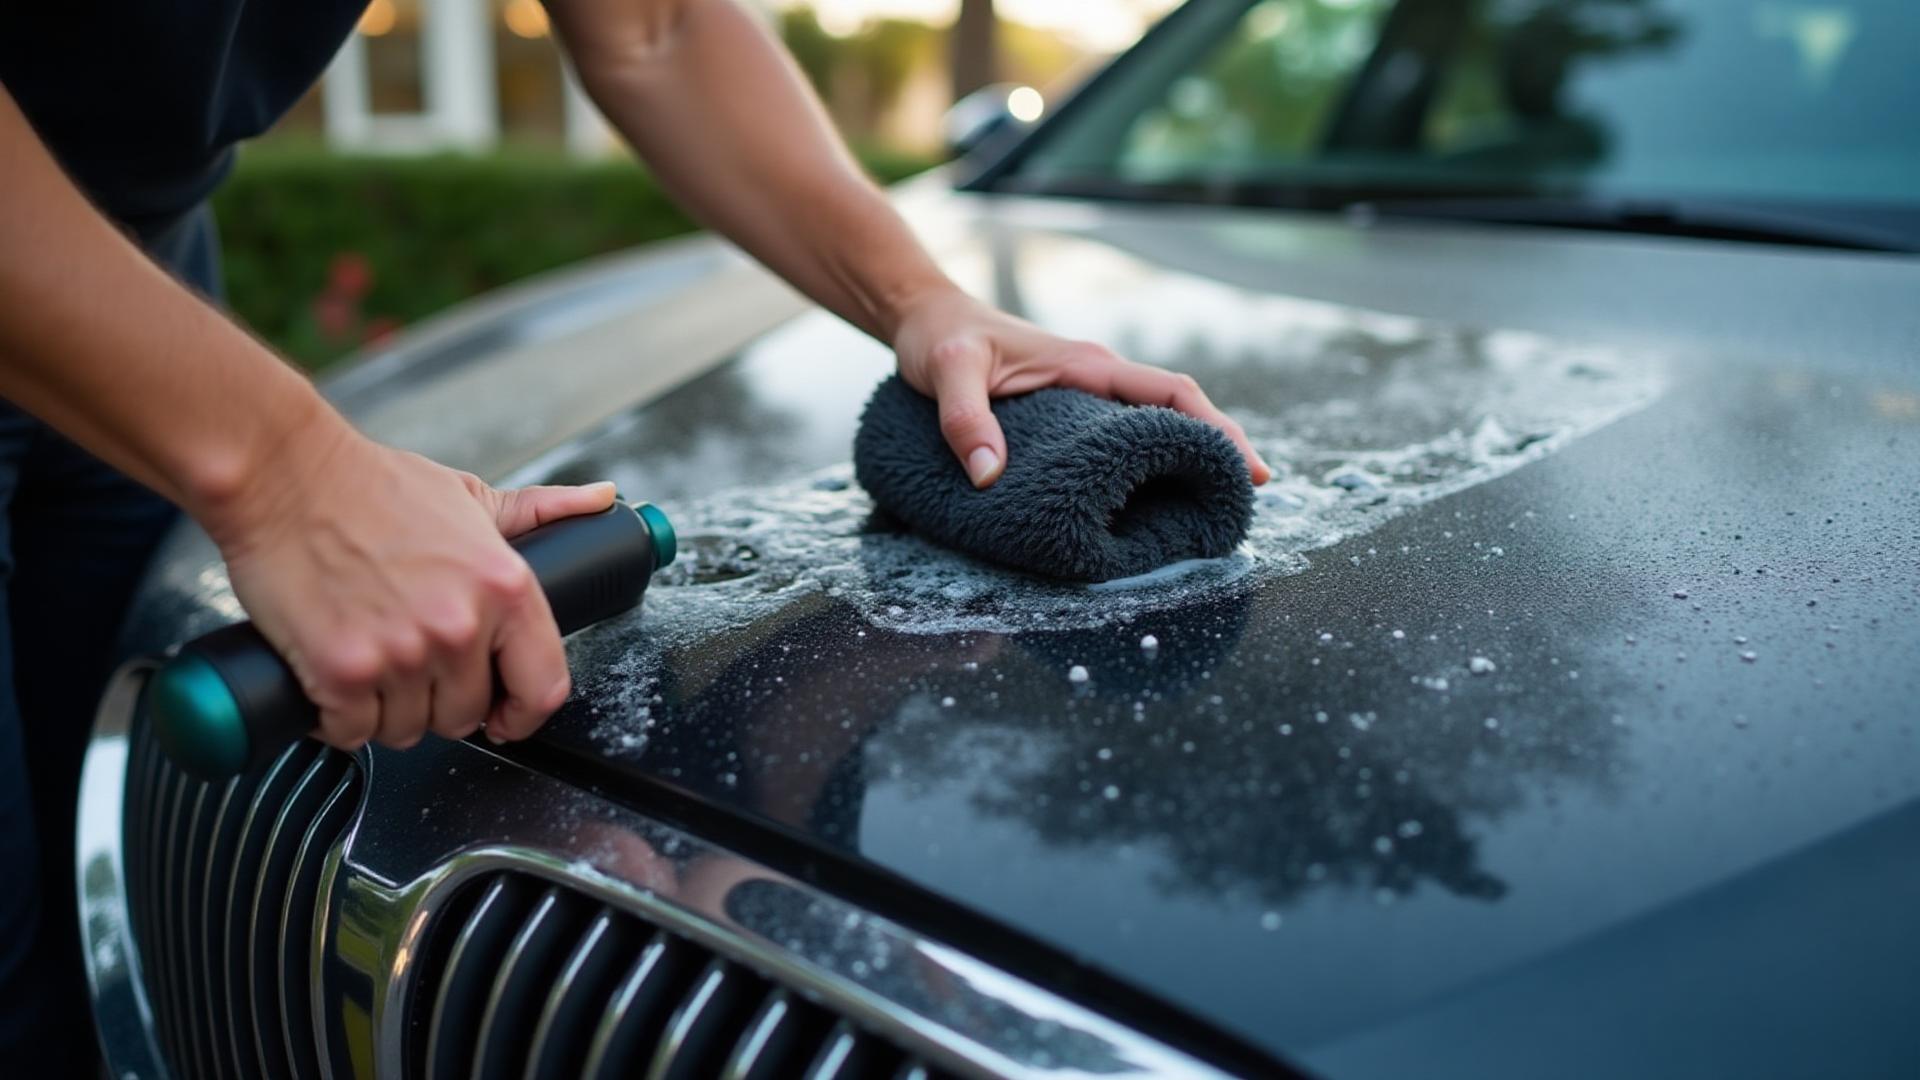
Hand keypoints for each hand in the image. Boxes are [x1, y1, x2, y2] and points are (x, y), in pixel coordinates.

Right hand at [203, 416, 615, 752]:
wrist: (285, 476)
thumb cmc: (372, 486)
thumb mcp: (470, 497)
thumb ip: (538, 511)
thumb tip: (601, 501)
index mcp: (505, 589)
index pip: (544, 688)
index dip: (523, 713)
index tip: (503, 715)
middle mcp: (460, 627)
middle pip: (465, 717)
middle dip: (438, 702)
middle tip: (410, 664)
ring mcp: (402, 653)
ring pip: (407, 729)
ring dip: (386, 711)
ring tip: (370, 660)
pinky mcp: (343, 672)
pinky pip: (352, 733)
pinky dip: (338, 718)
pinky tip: (333, 679)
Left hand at [890, 287, 1270, 487]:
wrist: (924, 317)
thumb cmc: (939, 340)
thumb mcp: (948, 374)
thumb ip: (965, 421)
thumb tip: (989, 476)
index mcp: (1086, 364)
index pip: (1170, 392)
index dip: (1213, 427)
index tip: (1246, 467)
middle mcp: (1096, 376)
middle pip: (1177, 411)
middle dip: (1215, 450)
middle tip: (1242, 501)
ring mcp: (1085, 392)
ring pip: (1153, 423)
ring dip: (1185, 456)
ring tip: (1211, 505)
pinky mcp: (1069, 409)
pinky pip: (1122, 433)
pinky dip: (1148, 458)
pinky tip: (1152, 494)